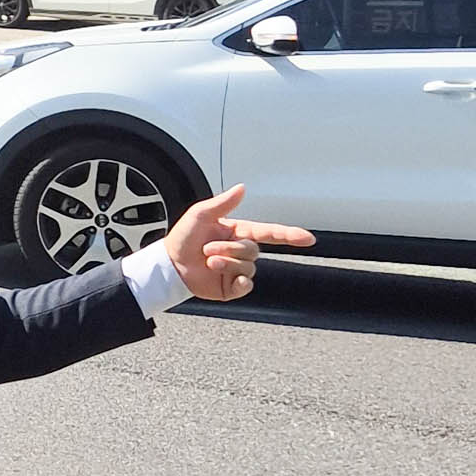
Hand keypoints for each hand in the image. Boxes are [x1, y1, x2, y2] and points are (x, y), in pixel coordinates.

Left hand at [162, 185, 315, 302]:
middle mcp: (240, 251)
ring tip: (208, 261)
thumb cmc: (183, 237)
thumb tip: (242, 187)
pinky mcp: (231, 287)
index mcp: (237, 232)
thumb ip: (223, 203)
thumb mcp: (201, 215)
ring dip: (227, 263)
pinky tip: (226, 278)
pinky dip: (239, 282)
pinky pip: (246, 285)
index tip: (308, 238)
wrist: (168, 264)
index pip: (268, 232)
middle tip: (207, 249)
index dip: (289, 235)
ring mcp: (237, 270)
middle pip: (253, 250)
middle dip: (230, 249)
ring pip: (249, 267)